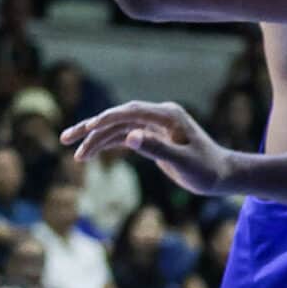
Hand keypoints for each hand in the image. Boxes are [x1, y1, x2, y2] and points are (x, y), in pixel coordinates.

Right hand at [61, 100, 229, 194]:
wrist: (221, 175)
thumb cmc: (206, 169)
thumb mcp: (182, 161)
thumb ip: (156, 148)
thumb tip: (129, 137)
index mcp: (168, 115)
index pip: (131, 112)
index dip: (106, 119)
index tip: (87, 130)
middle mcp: (159, 116)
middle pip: (119, 117)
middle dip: (92, 127)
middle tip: (65, 138)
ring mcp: (154, 126)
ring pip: (118, 128)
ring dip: (96, 139)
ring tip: (74, 153)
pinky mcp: (152, 137)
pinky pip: (124, 137)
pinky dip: (107, 144)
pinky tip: (89, 153)